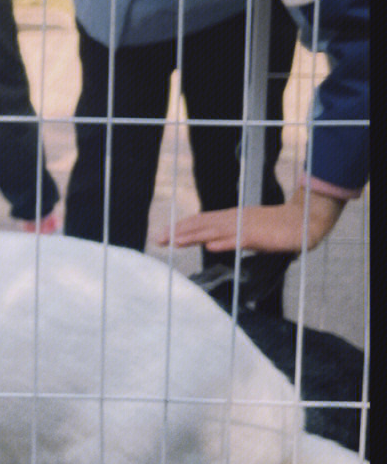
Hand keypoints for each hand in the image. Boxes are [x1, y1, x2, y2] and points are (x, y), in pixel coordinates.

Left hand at [158, 187, 345, 254]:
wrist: (304, 221)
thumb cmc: (276, 229)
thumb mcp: (248, 233)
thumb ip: (229, 237)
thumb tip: (210, 244)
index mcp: (231, 218)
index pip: (200, 221)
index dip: (181, 227)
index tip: (163, 235)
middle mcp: (234, 219)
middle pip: (201, 224)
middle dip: (178, 231)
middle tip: (158, 239)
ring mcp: (245, 227)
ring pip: (215, 231)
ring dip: (194, 236)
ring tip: (174, 241)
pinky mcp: (259, 236)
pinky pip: (239, 240)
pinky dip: (224, 243)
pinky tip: (210, 246)